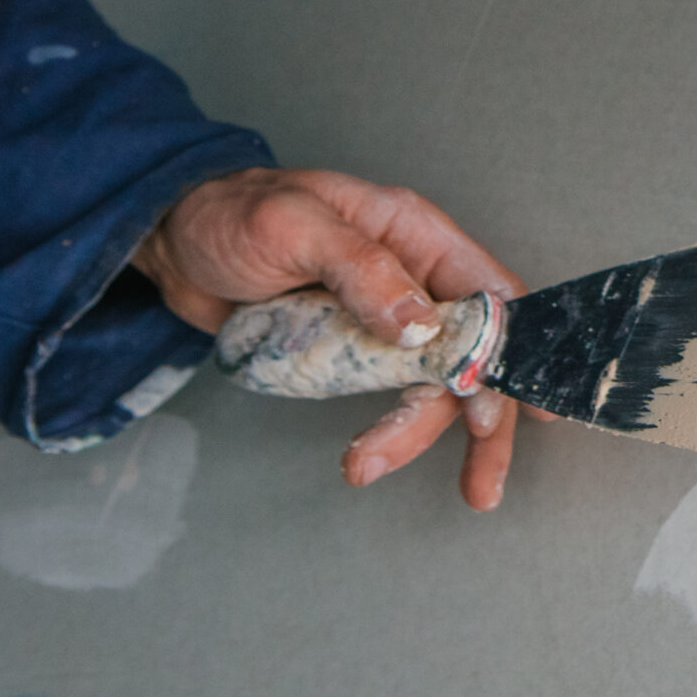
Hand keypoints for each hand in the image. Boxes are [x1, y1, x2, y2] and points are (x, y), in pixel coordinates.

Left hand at [131, 167, 534, 510]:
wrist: (173, 240)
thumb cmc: (232, 214)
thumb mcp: (292, 227)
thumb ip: (361, 268)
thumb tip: (421, 324)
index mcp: (414, 233)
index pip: (489, 293)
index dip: (512, 350)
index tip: (523, 407)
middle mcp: (412, 276)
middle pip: (467, 352)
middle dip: (479, 419)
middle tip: (480, 482)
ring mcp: (382, 316)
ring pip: (426, 382)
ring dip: (414, 431)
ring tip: (367, 466)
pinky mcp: (350, 347)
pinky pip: (383, 391)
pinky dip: (383, 426)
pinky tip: (364, 453)